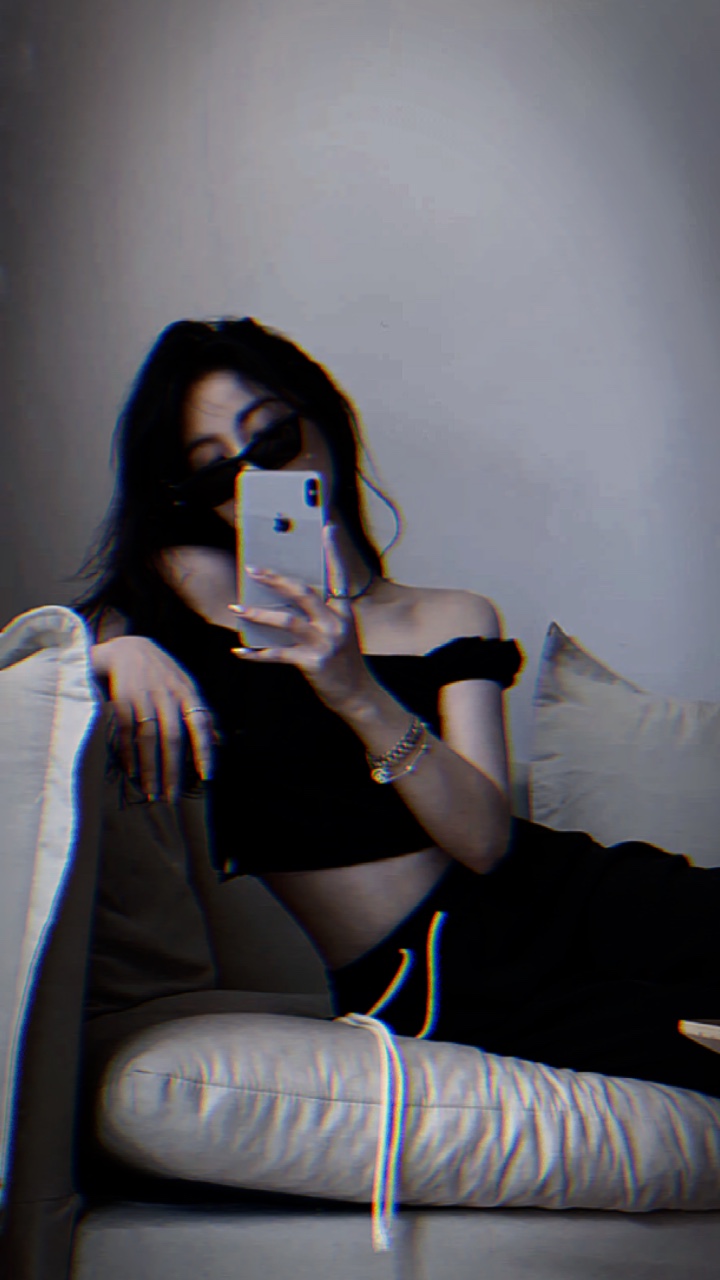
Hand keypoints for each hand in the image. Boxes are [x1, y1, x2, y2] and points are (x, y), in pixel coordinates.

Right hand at [90, 635, 215, 801]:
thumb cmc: (163, 672)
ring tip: (152, 792)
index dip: (204, 750)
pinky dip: (129, 753)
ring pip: (149, 738)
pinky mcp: (122, 698)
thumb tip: (221, 740)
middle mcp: (168, 695)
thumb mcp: (187, 686)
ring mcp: (145, 696)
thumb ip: (202, 712)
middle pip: (173, 737)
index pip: (201, 724)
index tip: (206, 776)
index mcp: (188, 692)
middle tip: (172, 797)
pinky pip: (127, 731)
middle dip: (173, 770)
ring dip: (151, 768)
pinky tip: (133, 772)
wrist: (128, 647)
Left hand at [227, 524, 373, 714]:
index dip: (333, 553)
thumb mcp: (340, 633)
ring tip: (236, 608)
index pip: (338, 576)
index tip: (327, 529)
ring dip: (258, 614)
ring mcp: (324, 643)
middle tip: (253, 569)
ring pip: (287, 621)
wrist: (358, 695)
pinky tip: (239, 651)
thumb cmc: (344, 662)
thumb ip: (320, 616)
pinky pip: (277, 655)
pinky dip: (255, 654)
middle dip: (275, 580)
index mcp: (344, 612)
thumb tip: (286, 601)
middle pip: (303, 593)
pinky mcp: (312, 662)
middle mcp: (336, 624)